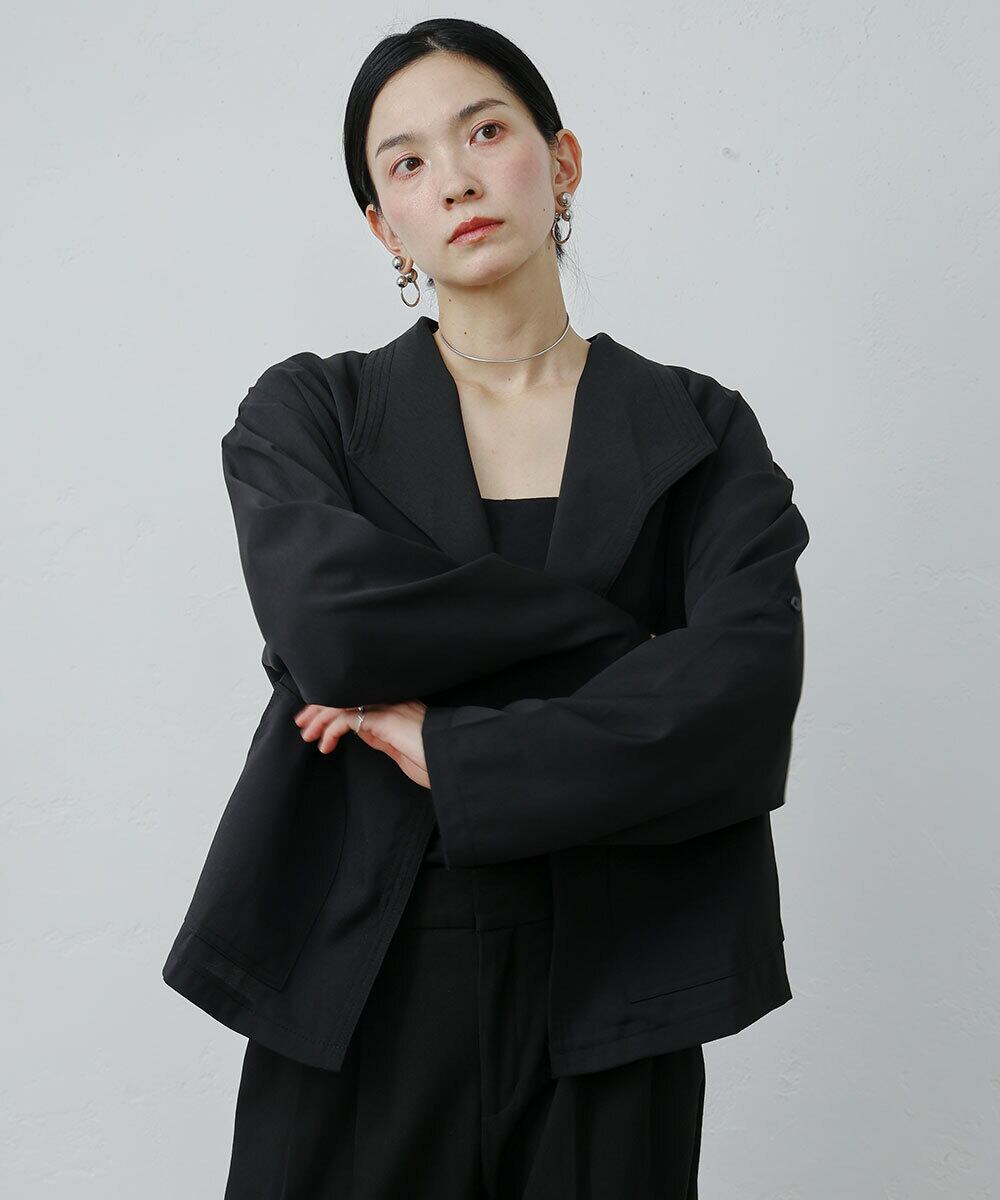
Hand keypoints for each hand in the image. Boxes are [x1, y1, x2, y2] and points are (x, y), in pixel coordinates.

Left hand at [294, 700, 430, 788]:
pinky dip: (331, 730)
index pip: (357, 696)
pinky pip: (347, 718)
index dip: (333, 705)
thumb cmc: (434, 760)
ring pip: (342, 702)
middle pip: (346, 694)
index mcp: (397, 706)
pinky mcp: (384, 719)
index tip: (316, 720)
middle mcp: (392, 701)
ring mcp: (389, 707)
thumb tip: (360, 732)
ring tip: (308, 734)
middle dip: (320, 707)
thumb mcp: (401, 748)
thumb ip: (381, 736)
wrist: (455, 763)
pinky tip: (325, 744)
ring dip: (320, 718)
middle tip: (303, 724)